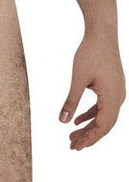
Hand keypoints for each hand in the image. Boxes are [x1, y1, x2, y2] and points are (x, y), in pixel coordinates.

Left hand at [59, 33, 125, 149]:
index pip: (103, 126)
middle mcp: (119, 97)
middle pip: (104, 124)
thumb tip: (62, 121)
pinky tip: (76, 121)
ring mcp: (117, 92)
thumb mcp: (78, 79)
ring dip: (88, 126)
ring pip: (103, 116)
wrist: (102, 34)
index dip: (90, 139)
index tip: (76, 147)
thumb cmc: (90, 54)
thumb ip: (71, 101)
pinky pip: (102, 107)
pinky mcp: (112, 87)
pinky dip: (90, 115)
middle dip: (88, 136)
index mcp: (113, 97)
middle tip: (71, 146)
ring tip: (72, 136)